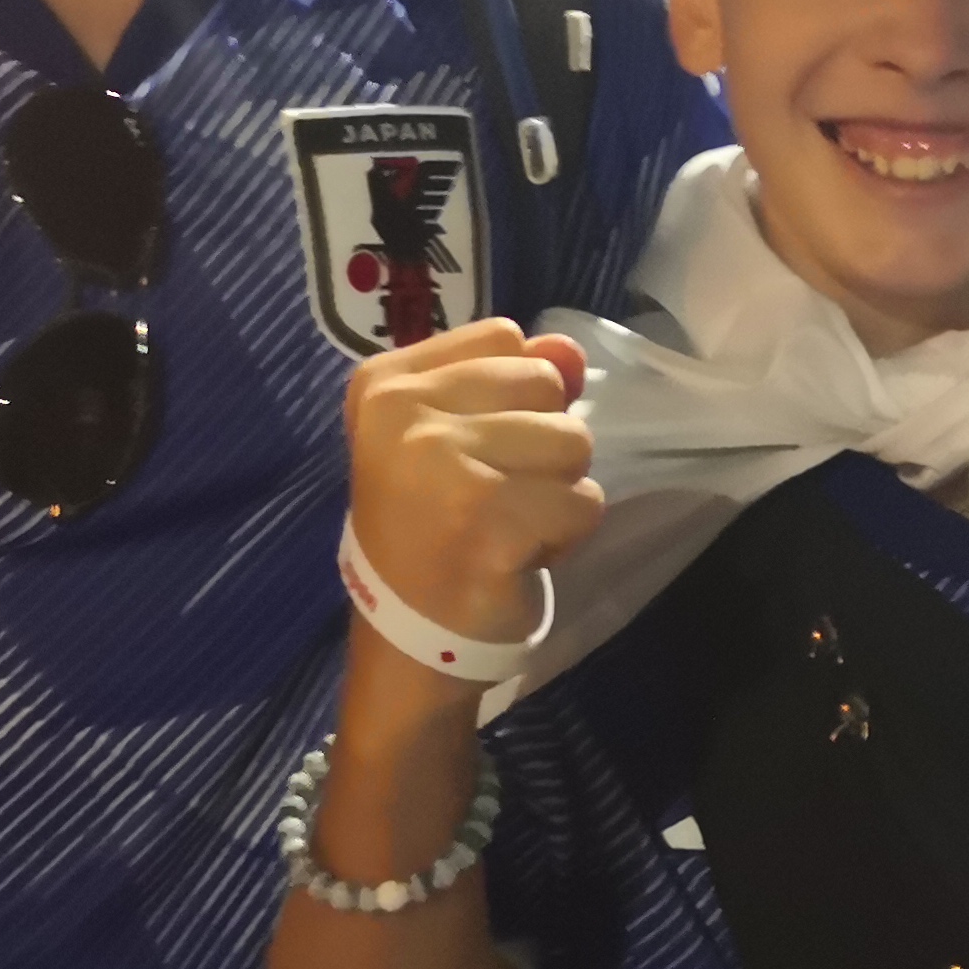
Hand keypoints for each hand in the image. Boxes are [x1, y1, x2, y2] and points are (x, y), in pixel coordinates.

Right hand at [341, 318, 600, 644]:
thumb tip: (571, 351)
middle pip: (544, 384)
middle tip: (492, 495)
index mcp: (384, 382)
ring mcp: (443, 466)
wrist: (408, 632)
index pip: (503, 336)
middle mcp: (403, 414)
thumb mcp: (458, 431)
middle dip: (541, 443)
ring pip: (573, 440)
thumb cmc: (432, 521)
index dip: (512, 394)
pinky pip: (584, 502)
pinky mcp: (490, 521)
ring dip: (558, 489)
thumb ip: (515, 376)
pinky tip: (520, 555)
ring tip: (508, 522)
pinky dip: (568, 534)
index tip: (471, 447)